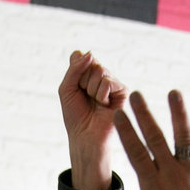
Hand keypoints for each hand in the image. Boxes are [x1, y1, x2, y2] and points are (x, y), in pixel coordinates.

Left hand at [60, 50, 125, 189]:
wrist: (85, 136)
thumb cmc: (75, 115)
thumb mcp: (66, 88)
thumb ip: (74, 68)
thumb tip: (90, 53)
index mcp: (87, 73)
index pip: (80, 57)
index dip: (74, 73)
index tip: (75, 89)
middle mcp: (101, 76)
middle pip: (91, 62)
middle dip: (83, 82)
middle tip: (86, 97)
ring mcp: (112, 83)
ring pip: (100, 71)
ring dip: (91, 89)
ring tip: (95, 103)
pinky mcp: (123, 91)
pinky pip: (109, 82)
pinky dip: (101, 94)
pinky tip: (104, 105)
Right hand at [84, 90, 189, 189]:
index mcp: (152, 184)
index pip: (136, 153)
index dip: (127, 132)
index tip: (118, 113)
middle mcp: (172, 174)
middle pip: (157, 139)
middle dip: (145, 115)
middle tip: (135, 93)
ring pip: (184, 138)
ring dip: (178, 114)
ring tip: (173, 92)